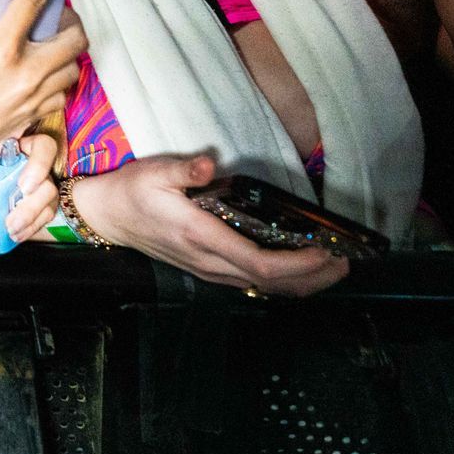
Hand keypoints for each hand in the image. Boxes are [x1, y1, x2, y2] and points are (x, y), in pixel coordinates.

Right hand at [0, 0, 84, 165]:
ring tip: (48, 47)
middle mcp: (24, 71)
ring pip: (74, 67)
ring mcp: (32, 97)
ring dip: (66, 53)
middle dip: (71, 21)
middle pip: (74, 37)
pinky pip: (61, 94)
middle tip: (55, 17)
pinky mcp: (31, 117)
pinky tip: (40, 76)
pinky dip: (57, 82)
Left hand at [0, 132, 60, 244]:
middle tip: (14, 216)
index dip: (39, 163)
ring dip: (30, 215)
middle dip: (33, 200)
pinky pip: (47, 214)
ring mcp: (37, 186)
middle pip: (48, 174)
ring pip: (49, 196)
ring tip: (10, 228)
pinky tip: (16, 233)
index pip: (40, 145)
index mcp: (11, 149)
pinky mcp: (40, 206)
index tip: (23, 185)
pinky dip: (32, 226)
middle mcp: (28, 164)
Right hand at [70, 155, 348, 296]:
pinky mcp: (207, 271)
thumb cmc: (132, 191)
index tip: (325, 251)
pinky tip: (298, 273)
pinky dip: (282, 283)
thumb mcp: (153, 171)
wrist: (107, 217)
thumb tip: (209, 164)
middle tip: (345, 262)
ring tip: (332, 269)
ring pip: (263, 289)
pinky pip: (252, 285)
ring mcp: (207, 271)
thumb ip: (183, 168)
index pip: (258, 262)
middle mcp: (208, 261)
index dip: (297, 264)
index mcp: (200, 235)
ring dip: (302, 284)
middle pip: (270, 283)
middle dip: (312, 277)